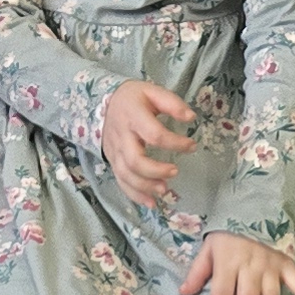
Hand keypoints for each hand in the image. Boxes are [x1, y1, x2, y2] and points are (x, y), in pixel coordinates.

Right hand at [99, 80, 197, 201]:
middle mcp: (121, 136)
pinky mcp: (112, 161)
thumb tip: (191, 117)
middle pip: (134, 160)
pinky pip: (121, 182)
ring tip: (164, 190)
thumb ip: (172, 103)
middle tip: (175, 171)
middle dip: (155, 170)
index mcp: (133, 116)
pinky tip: (151, 203)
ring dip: (145, 186)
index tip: (191, 145)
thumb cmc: (134, 98)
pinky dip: (135, 195)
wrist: (103, 102)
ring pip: (126, 175)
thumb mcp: (152, 91)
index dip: (174, 143)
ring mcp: (114, 151)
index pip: (153, 134)